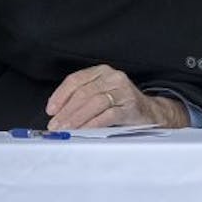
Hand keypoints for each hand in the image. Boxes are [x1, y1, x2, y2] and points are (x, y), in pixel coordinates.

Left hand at [45, 64, 188, 130]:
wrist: (150, 112)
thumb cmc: (121, 105)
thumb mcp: (100, 95)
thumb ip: (82, 100)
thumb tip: (58, 115)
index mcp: (102, 71)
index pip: (76, 80)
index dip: (60, 95)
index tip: (51, 110)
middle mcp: (113, 77)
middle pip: (83, 93)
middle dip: (66, 111)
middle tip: (56, 125)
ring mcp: (123, 91)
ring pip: (94, 103)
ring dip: (77, 118)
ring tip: (67, 129)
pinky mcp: (130, 106)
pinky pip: (108, 115)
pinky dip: (93, 124)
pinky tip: (84, 131)